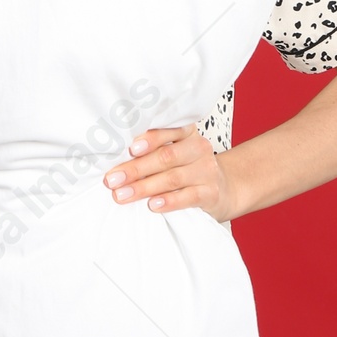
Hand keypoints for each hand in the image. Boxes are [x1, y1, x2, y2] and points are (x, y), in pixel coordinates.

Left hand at [102, 125, 233, 221]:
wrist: (224, 188)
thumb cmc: (188, 168)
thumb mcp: (175, 152)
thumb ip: (152, 151)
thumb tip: (115, 159)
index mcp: (187, 132)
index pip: (168, 130)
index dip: (149, 139)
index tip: (129, 148)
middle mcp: (198, 148)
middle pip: (165, 156)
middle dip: (136, 168)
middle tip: (112, 179)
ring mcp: (206, 170)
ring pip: (172, 178)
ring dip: (144, 187)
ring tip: (122, 195)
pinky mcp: (211, 193)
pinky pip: (188, 197)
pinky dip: (168, 201)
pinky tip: (152, 205)